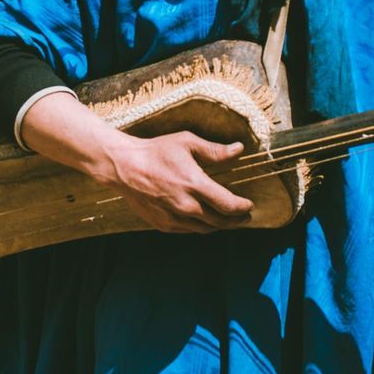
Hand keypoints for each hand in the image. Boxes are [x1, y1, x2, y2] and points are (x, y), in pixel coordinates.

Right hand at [96, 130, 252, 234]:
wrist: (124, 167)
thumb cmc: (156, 151)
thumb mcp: (187, 143)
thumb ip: (214, 151)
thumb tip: (239, 149)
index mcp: (195, 184)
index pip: (228, 205)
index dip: (242, 208)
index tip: (249, 206)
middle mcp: (186, 205)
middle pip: (220, 221)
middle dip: (236, 220)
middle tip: (245, 217)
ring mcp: (174, 218)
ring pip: (205, 229)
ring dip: (220, 226)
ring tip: (228, 220)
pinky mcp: (163, 225)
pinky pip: (189, 230)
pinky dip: (201, 227)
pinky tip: (205, 221)